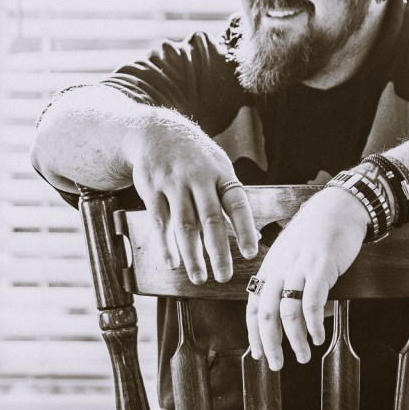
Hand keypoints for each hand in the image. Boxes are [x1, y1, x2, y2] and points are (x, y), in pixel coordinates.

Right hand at [121, 115, 257, 282]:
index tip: (250, 253)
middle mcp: (199, 177)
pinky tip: (172, 262)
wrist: (157, 132)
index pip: (237, 204)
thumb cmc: (196, 158)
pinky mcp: (152, 188)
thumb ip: (232, 201)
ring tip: (199, 277)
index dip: (245, 229)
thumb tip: (256, 236)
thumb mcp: (219, 168)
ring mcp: (174, 183)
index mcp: (221, 173)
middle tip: (224, 276)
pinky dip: (166, 245)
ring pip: (184, 224)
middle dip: (218, 251)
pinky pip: (160, 222)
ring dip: (192, 255)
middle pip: (210, 219)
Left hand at [246, 187, 369, 369]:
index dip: (254, 332)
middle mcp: (279, 269)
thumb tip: (298, 318)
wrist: (338, 207)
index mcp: (270, 267)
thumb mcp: (294, 256)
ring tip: (302, 356)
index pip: (254, 306)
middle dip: (269, 344)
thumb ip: (291, 283)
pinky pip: (311, 303)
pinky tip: (319, 337)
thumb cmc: (317, 233)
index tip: (257, 352)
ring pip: (288, 313)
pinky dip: (314, 325)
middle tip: (276, 364)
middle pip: (266, 314)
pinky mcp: (320, 267)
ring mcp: (299, 268)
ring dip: (294, 340)